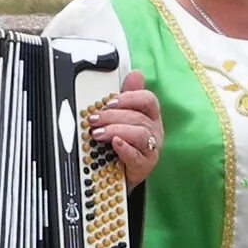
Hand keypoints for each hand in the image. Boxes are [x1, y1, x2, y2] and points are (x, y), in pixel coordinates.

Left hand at [87, 71, 161, 187]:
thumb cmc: (125, 143)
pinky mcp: (145, 165)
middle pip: (138, 117)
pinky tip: (114, 143)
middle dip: (112, 116)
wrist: (123, 172)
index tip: (109, 101)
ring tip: (98, 133)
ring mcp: (151, 148)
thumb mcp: (124, 117)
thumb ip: (128, 97)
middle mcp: (154, 130)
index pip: (148, 100)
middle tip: (93, 119)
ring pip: (139, 134)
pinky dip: (125, 148)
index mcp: (150, 115)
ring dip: (115, 130)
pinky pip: (137, 155)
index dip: (129, 98)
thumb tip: (136, 74)